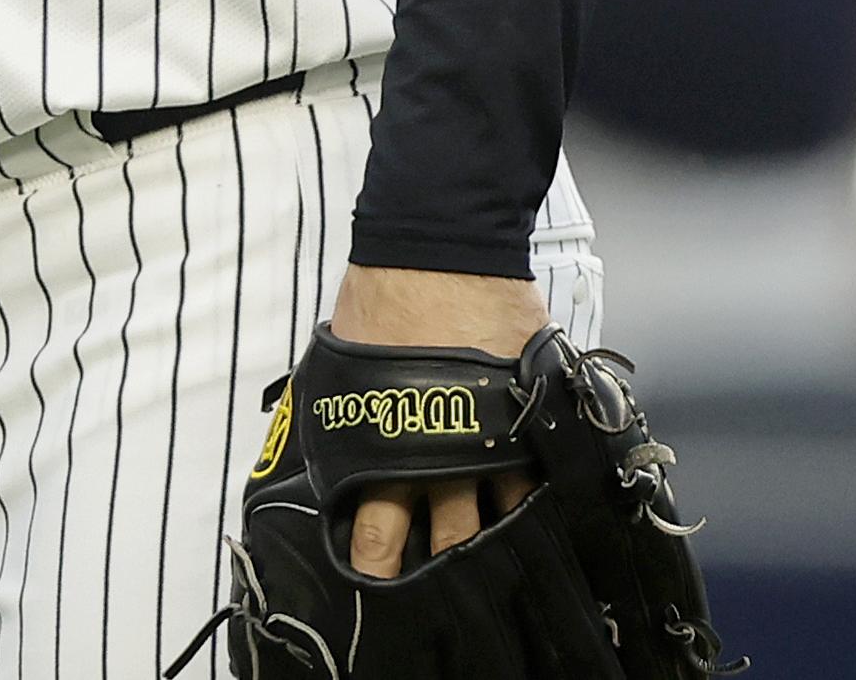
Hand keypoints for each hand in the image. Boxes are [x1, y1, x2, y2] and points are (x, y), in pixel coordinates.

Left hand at [325, 263, 546, 576]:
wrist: (440, 253)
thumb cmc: (380, 304)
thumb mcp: (339, 367)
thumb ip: (336, 416)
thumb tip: (319, 452)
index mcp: (382, 446)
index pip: (374, 527)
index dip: (374, 561)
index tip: (373, 583)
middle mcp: (437, 456)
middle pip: (439, 538)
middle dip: (435, 573)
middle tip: (431, 603)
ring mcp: (488, 441)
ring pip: (494, 519)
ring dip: (490, 546)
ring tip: (490, 574)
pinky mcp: (525, 418)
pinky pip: (536, 478)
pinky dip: (534, 503)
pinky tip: (536, 526)